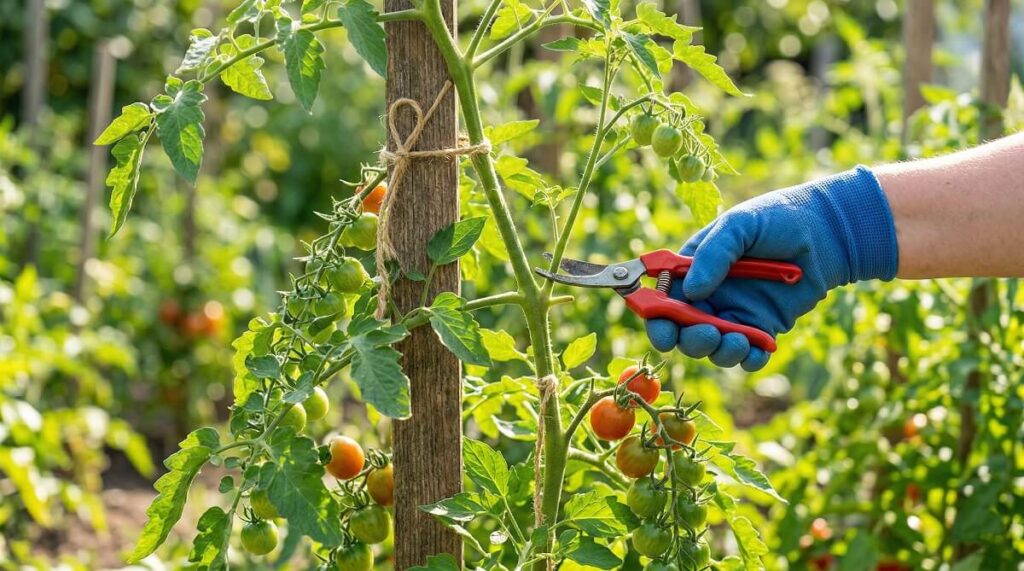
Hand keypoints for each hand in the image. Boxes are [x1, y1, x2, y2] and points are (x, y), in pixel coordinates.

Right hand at [646, 166, 898, 369]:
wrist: (828, 232)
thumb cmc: (778, 218)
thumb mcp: (740, 225)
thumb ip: (713, 255)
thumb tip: (693, 293)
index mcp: (693, 269)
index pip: (664, 298)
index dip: (656, 316)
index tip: (662, 327)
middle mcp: (710, 295)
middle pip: (683, 330)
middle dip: (689, 339)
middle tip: (708, 334)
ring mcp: (735, 313)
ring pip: (714, 347)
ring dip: (718, 352)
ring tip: (736, 341)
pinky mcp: (763, 328)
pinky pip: (748, 354)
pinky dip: (747, 359)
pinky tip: (755, 351)